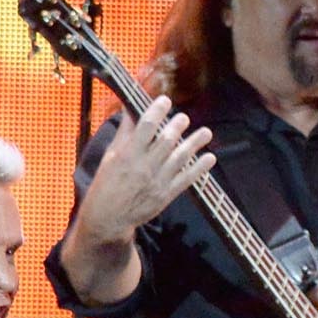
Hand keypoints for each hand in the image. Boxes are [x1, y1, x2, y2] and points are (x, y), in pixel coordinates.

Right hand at [78, 96, 213, 244]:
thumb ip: (124, 133)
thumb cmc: (107, 183)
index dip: (157, 111)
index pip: (145, 126)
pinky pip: (186, 179)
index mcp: (127, 154)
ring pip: (180, 158)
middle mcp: (144, 166)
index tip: (164, 100)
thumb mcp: (110, 156)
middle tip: (184, 117)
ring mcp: (157, 182)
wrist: (108, 217)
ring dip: (195, 143)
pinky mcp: (166, 195)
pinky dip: (200, 168)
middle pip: (166, 141)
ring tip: (206, 132)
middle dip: (177, 126)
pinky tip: (210, 158)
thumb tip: (130, 109)